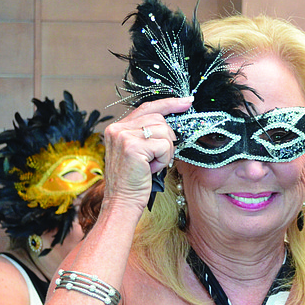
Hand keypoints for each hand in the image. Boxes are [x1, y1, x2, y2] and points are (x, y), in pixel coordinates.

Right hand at [102, 97, 191, 211]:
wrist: (122, 202)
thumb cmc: (134, 182)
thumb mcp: (139, 153)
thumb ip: (147, 135)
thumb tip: (172, 123)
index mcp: (118, 128)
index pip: (147, 108)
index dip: (169, 103)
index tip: (187, 101)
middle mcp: (117, 128)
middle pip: (159, 119)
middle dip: (167, 140)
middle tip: (157, 158)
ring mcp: (124, 136)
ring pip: (164, 132)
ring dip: (165, 152)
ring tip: (151, 165)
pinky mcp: (133, 147)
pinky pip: (164, 146)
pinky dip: (164, 160)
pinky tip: (151, 169)